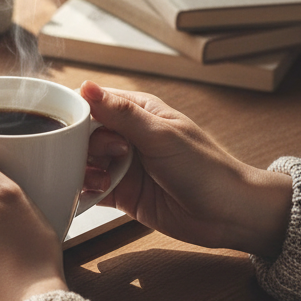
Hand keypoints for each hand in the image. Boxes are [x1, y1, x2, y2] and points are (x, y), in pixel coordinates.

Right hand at [80, 82, 291, 256]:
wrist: (228, 214)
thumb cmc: (204, 167)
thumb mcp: (159, 135)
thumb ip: (120, 113)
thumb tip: (85, 86)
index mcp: (137, 112)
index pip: (92, 104)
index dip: (77, 115)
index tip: (72, 129)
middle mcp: (127, 136)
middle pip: (83, 136)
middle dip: (83, 147)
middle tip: (108, 158)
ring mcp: (123, 166)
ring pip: (84, 162)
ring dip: (84, 171)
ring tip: (104, 180)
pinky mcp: (122, 193)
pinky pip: (91, 189)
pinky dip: (85, 191)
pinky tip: (95, 194)